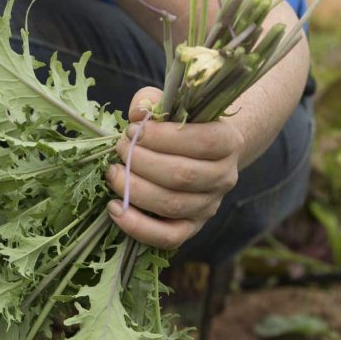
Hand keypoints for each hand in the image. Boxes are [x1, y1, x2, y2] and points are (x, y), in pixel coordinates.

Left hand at [104, 86, 245, 249]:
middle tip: (119, 149)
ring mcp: (209, 206)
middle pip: (181, 175)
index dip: (162, 137)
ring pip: (171, 204)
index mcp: (228, 143)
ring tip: (112, 173)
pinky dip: (137, 226)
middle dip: (141, 161)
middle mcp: (224, 177)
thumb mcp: (171, 107)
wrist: (199, 157)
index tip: (133, 130)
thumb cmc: (179, 128)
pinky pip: (167, 237)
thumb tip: (138, 112)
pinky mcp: (191, 228)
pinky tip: (114, 208)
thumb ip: (153, 102)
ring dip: (134, 189)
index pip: (202, 142)